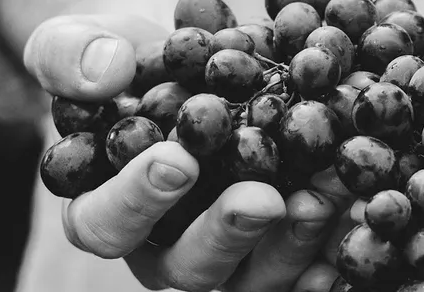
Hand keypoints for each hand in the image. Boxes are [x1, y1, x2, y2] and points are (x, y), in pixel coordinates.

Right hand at [24, 14, 339, 290]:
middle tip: (262, 201)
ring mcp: (225, 254)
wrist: (189, 69)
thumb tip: (102, 74)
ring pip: (251, 275)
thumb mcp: (85, 43)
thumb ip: (72, 55)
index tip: (176, 159)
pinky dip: (326, 253)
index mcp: (107, 208)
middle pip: (188, 265)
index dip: (137, 199)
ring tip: (322, 199)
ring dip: (289, 243)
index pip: (106, 223)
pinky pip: (298, 269)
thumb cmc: (126, 64)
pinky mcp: (274, 248)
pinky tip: (351, 227)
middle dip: (226, 234)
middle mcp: (165, 245)